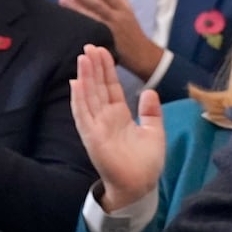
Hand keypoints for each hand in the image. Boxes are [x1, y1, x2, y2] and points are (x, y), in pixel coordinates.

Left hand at [59, 0, 162, 78]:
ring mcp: (110, 31)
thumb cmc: (130, 29)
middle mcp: (118, 19)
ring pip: (92, 16)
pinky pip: (89, 31)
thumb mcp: (127, 8)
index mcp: (124, 9)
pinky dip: (78, 22)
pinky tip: (67, 16)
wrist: (141, 54)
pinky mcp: (103, 42)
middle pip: (99, 4)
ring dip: (76, 6)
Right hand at [70, 43, 164, 212]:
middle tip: (88, 46)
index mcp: (119, 115)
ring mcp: (96, 126)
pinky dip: (79, 99)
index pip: (110, 87)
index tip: (102, 50)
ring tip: (82, 58)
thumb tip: (150, 91)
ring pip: (88, 96)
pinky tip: (76, 83)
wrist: (140, 185)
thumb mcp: (154, 131)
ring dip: (84, 77)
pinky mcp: (91, 137)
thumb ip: (151, 111)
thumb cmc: (146, 163)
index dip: (106, 69)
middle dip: (93, 67)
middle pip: (97, 87)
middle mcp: (105, 118)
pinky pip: (83, 115)